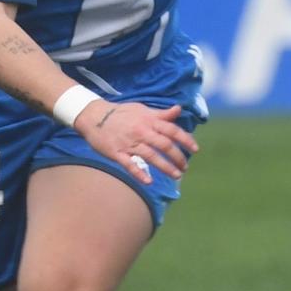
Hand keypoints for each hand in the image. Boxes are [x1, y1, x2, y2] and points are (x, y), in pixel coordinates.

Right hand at [74, 100, 197, 184]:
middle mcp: (142, 132)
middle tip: (185, 167)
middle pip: (165, 145)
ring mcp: (129, 143)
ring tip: (176, 175)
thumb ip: (161, 114)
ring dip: (165, 167)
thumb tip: (178, 109)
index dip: (186, 140)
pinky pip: (129, 165)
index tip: (195, 149)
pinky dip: (139, 173)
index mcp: (149, 120)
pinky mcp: (117, 153)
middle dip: (178, 157)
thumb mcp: (143, 109)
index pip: (172, 130)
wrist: (95, 116)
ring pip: (151, 156)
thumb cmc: (121, 113)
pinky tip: (149, 181)